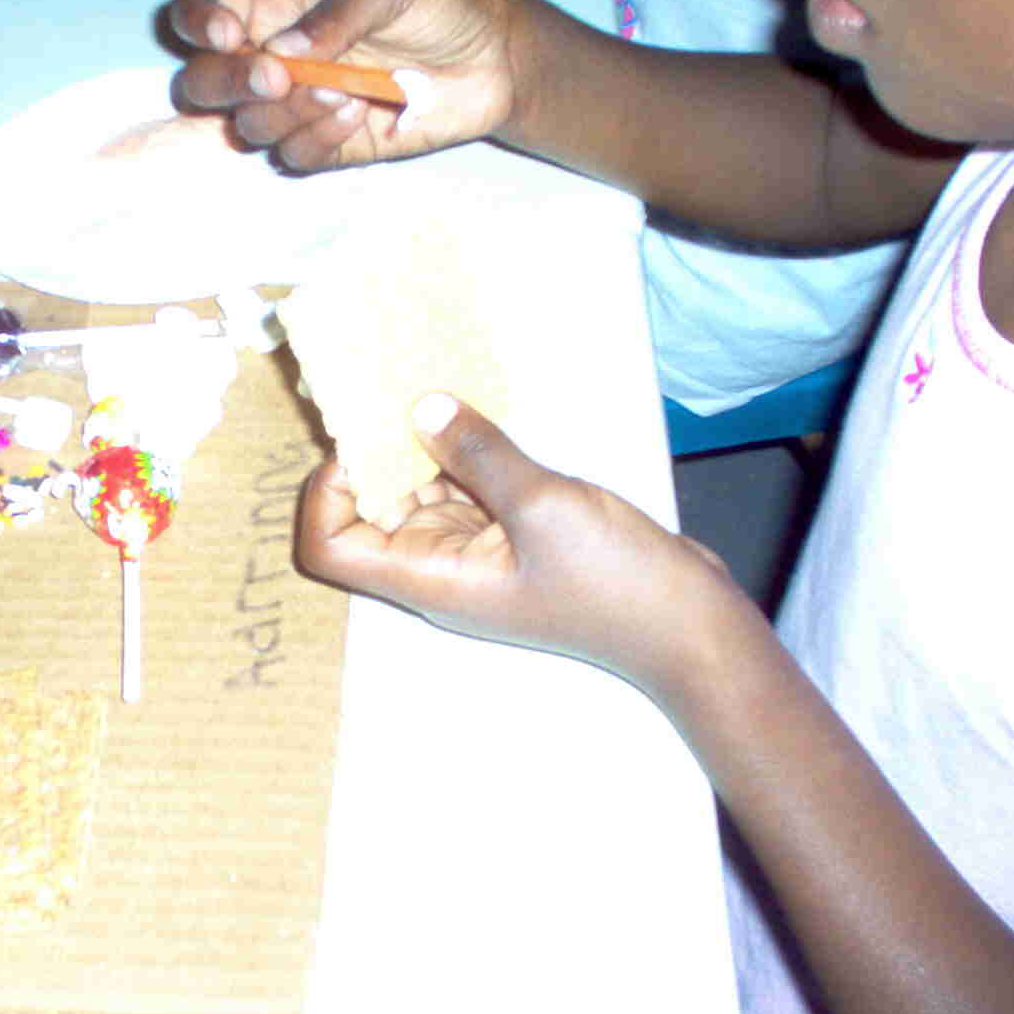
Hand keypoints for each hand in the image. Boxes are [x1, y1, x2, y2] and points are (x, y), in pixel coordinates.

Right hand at [166, 0, 519, 171]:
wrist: (497, 58)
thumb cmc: (444, 2)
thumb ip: (339, 10)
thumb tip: (283, 49)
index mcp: (277, 5)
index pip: (202, 11)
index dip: (199, 23)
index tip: (231, 33)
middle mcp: (276, 59)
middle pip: (201, 81)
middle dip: (226, 84)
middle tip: (278, 78)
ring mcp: (300, 108)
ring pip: (246, 126)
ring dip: (286, 114)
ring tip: (345, 91)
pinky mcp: (330, 147)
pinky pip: (292, 157)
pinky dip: (316, 140)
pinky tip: (359, 115)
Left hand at [296, 393, 756, 698]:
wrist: (686, 627)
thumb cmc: (616, 584)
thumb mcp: (543, 506)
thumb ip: (480, 454)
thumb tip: (421, 406)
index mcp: (430, 579)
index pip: (330, 547)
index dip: (327, 494)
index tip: (363, 441)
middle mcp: (439, 569)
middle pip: (366, 514)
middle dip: (371, 454)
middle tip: (393, 390)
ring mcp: (474, 554)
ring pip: (416, 495)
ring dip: (416, 446)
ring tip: (430, 387)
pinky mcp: (509, 536)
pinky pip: (462, 490)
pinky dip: (459, 452)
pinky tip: (473, 411)